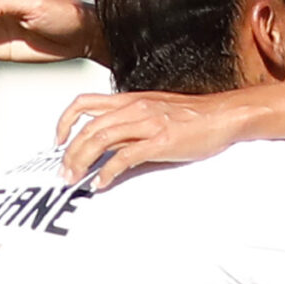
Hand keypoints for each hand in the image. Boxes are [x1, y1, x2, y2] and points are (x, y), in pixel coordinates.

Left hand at [58, 88, 257, 185]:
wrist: (225, 114)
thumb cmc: (197, 115)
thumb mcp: (157, 110)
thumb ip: (133, 122)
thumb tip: (114, 142)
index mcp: (130, 100)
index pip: (84, 104)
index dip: (64, 122)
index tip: (58, 141)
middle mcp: (134, 108)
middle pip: (88, 127)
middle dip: (69, 152)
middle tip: (64, 172)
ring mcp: (147, 123)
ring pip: (100, 140)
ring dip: (81, 162)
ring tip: (75, 179)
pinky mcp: (160, 141)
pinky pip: (124, 157)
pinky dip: (107, 172)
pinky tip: (102, 183)